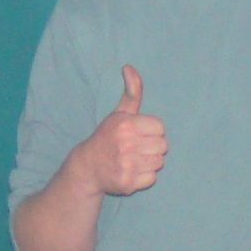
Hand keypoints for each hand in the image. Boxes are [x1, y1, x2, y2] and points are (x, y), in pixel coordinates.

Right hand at [76, 65, 165, 196]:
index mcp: (126, 125)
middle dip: (152, 146)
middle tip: (137, 148)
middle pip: (163, 145)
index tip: (139, 134)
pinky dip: (144, 177)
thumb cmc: (107, 137)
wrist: (88, 166)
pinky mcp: (128, 183)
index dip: (151, 131)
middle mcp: (126, 144)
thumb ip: (131, 92)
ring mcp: (127, 165)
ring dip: (150, 162)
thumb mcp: (119, 113)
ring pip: (159, 162)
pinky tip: (132, 171)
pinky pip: (152, 178)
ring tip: (134, 159)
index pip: (160, 127)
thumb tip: (129, 67)